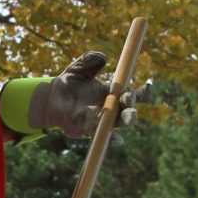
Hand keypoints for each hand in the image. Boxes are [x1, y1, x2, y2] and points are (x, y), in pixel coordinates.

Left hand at [0, 51, 138, 138]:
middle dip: (132, 104)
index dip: (144, 92)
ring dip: (127, 119)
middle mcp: (110, 107)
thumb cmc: (67, 83)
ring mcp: (100, 119)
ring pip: (119, 123)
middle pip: (129, 108)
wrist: (49, 97)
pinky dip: (112, 139)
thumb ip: (90, 60)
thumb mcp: (78, 67)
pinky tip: (118, 139)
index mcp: (112, 93)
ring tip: (131, 115)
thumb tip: (103, 57)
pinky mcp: (87, 129)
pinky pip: (103, 136)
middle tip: (127, 97)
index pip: (134, 93)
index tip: (148, 85)